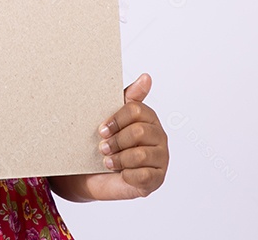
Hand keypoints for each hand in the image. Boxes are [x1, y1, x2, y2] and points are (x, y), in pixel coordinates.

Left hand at [51, 73, 168, 201]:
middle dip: (116, 141)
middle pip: (139, 131)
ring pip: (140, 154)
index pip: (136, 110)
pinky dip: (126, 175)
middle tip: (103, 147)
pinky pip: (142, 176)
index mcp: (149, 118)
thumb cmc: (108, 142)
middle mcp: (159, 137)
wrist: (96, 174)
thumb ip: (129, 97)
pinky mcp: (157, 179)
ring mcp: (161, 159)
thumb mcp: (113, 118)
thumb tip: (146, 77)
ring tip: (108, 161)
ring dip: (118, 159)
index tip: (102, 129)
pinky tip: (121, 174)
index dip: (116, 119)